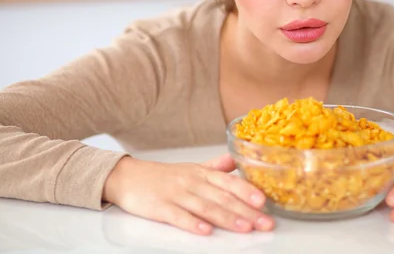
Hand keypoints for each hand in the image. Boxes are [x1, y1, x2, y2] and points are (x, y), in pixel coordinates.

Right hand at [102, 154, 274, 234]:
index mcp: (203, 174)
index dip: (248, 191)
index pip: (230, 182)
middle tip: (265, 222)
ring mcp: (177, 194)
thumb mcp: (192, 168)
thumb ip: (216, 167)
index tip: (265, 201)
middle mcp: (193, 182)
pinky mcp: (160, 207)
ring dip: (227, 218)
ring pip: (206, 207)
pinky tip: (205, 231)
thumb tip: (236, 160)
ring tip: (245, 227)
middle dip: (247, 211)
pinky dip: (192, 224)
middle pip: (223, 198)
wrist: (128, 176)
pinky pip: (178, 216)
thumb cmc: (164, 175)